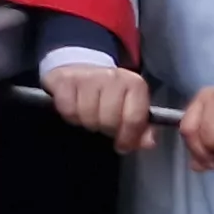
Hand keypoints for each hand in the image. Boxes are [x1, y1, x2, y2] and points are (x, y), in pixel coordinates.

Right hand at [41, 64, 157, 153]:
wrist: (82, 68)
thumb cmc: (109, 94)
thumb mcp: (130, 108)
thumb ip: (142, 128)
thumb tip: (148, 143)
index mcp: (134, 84)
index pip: (134, 119)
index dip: (128, 137)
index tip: (122, 145)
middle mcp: (113, 76)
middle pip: (109, 121)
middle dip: (105, 128)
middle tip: (103, 123)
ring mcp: (88, 76)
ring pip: (87, 117)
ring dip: (87, 122)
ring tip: (89, 114)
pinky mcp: (65, 79)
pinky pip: (68, 111)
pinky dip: (70, 115)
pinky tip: (75, 107)